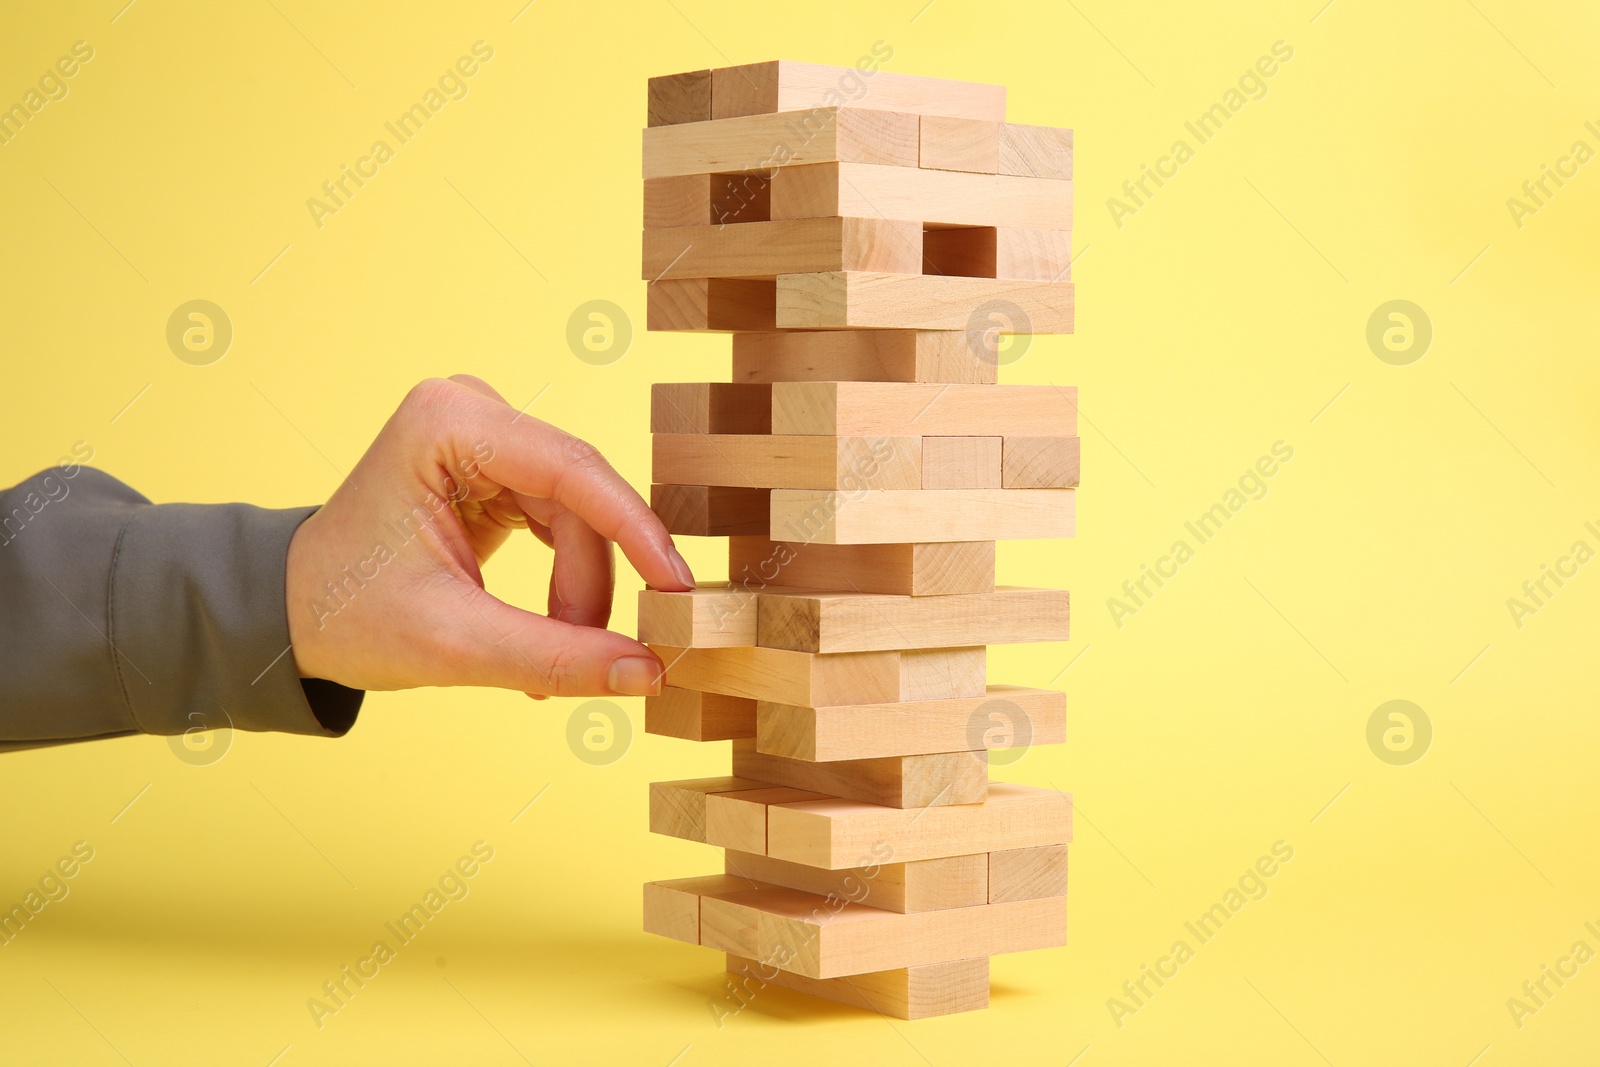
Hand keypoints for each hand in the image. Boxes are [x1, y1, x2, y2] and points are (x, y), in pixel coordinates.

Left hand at [284, 375, 693, 696]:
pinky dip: (569, 578)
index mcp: (446, 424)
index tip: (679, 593)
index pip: (573, 471)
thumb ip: (556, 658)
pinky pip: (566, 520)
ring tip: (557, 657)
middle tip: (602, 657)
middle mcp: (471, 411)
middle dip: (592, 584)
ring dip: (580, 590)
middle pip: (580, 499)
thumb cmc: (347, 614)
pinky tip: (556, 627)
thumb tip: (648, 673)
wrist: (289, 612)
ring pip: (580, 515)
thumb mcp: (454, 645)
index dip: (637, 533)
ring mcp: (485, 435)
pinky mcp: (496, 466)